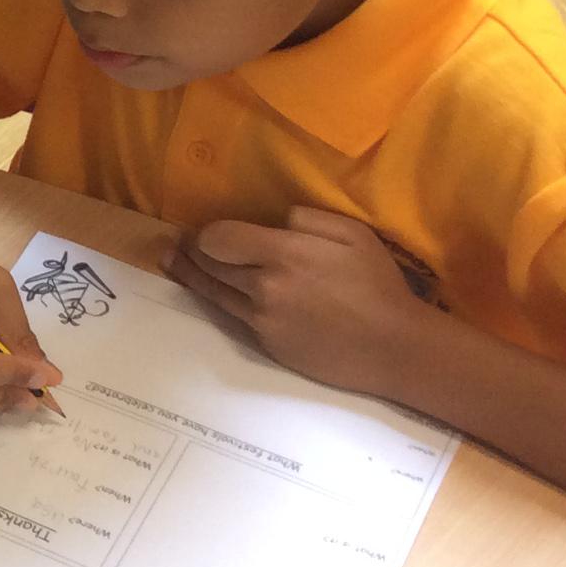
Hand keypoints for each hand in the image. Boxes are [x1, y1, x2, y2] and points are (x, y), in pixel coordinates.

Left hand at [165, 206, 437, 397]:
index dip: (207, 232)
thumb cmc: (378, 285)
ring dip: (190, 274)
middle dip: (192, 250)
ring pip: (213, 292)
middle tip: (177, 241)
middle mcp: (265, 287)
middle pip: (210, 264)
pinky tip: (207, 290)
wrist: (394, 347)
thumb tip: (275, 219)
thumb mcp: (352, 234)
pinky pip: (232, 316)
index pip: (219, 238)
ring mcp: (263, 320)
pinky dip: (216, 300)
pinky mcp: (267, 345)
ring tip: (171, 259)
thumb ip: (307, 219)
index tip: (205, 228)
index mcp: (285, 254)